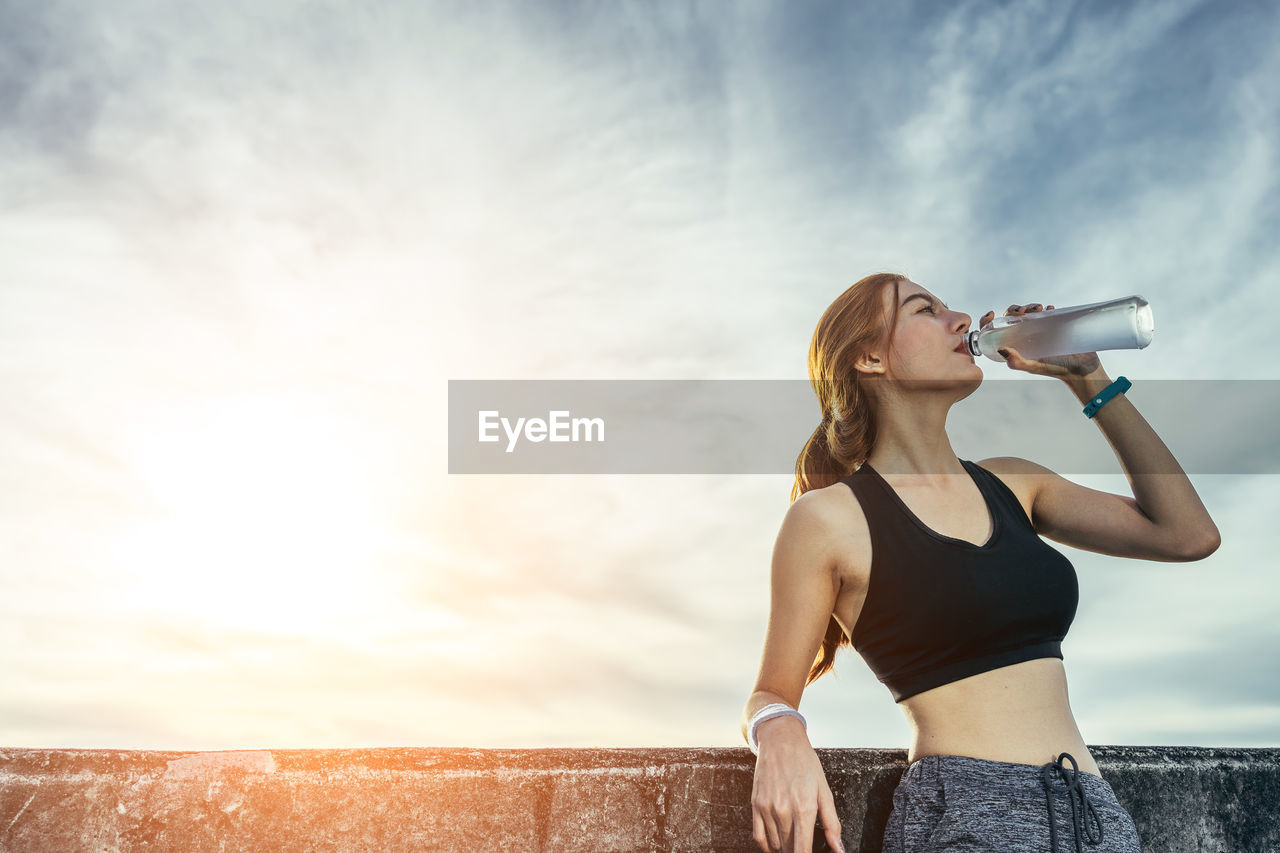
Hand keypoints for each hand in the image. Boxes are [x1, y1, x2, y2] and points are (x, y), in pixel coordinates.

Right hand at [751, 730, 844, 851]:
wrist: (780, 741)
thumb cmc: (804, 763)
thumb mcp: (824, 790)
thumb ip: (832, 823)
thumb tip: (839, 848)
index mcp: (804, 808)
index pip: (803, 850)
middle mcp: (784, 810)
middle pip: (789, 849)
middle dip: (798, 849)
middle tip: (805, 841)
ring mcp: (767, 808)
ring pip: (776, 844)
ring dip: (785, 847)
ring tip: (793, 838)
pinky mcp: (756, 805)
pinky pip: (759, 837)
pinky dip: (767, 846)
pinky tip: (776, 843)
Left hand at [978, 302, 1101, 378]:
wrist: (1081, 368)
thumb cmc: (1055, 369)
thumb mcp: (1033, 367)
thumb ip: (1016, 362)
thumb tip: (1001, 349)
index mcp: (1015, 344)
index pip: (997, 329)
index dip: (989, 320)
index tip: (991, 314)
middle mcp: (1025, 336)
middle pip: (1013, 316)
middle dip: (1014, 309)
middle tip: (1021, 311)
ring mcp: (1040, 329)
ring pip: (1029, 312)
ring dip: (1030, 306)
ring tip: (1037, 309)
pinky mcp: (1055, 324)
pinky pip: (1047, 311)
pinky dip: (1046, 307)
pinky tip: (1049, 308)